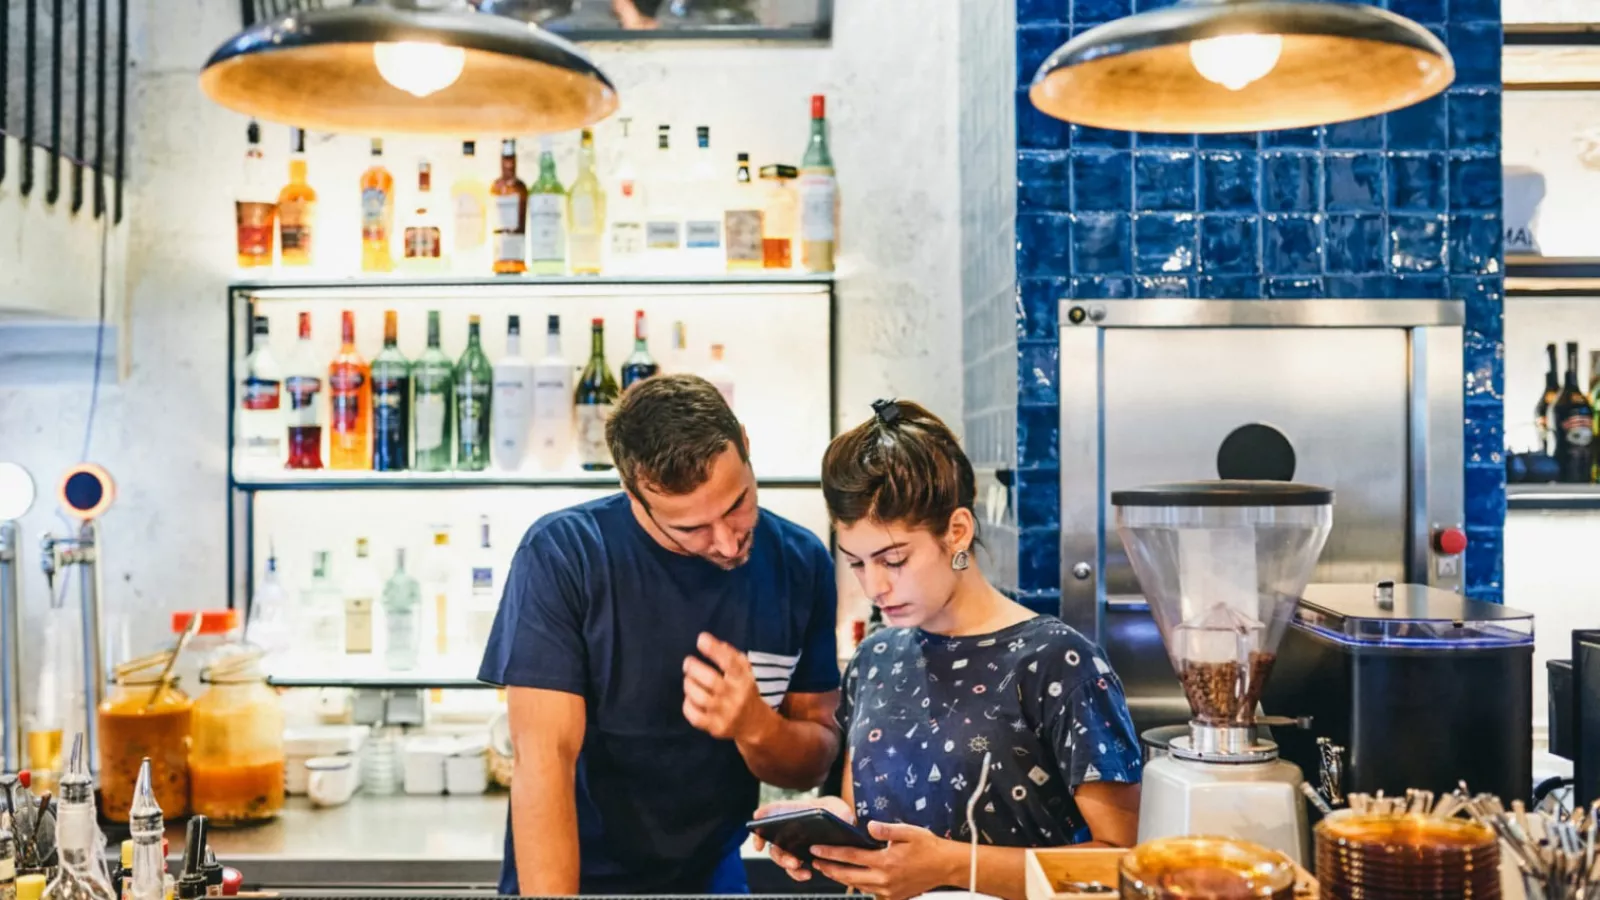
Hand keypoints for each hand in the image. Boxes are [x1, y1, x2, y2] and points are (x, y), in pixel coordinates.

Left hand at [683, 633, 768, 740]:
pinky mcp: (716, 728)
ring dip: (689, 684)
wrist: (755, 724)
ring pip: (700, 697)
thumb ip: (728, 654)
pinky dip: (687, 705)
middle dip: (694, 668)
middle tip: (688, 662)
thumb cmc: (744, 690)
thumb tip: (704, 639)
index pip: (729, 662)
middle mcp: (736, 696)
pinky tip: (690, 698)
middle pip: (711, 680)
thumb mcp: (744, 670)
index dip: (713, 649)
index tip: (701, 639)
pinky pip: (695, 716)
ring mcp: (726, 714)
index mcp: (744, 679)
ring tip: (688, 679)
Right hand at [749, 796, 855, 882]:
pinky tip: (808, 874)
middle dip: (779, 854)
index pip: (771, 813)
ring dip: (787, 866)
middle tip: (793, 861)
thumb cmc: (837, 812)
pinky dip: (797, 873)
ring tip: (801, 870)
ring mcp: (792, 844)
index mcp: (793, 812)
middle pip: (774, 841)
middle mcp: (788, 829)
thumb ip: (836, 812)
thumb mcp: (838, 808)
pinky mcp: (799, 857)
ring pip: (781, 857)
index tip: (758, 828)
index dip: (762, 818)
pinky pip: (792, 868)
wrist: (845, 826)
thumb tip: (832, 818)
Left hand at [811, 821, 958, 899]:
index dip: (831, 853)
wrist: (945, 866)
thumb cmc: (928, 846)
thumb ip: (886, 830)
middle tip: (815, 862)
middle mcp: (884, 879)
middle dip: (829, 869)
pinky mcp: (893, 896)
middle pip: (848, 876)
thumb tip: (869, 826)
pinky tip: (852, 878)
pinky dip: (857, 885)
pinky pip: (869, 892)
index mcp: (885, 862)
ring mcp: (888, 891)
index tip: (816, 850)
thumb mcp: (908, 831)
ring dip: (841, 878)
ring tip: (828, 869)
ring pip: (857, 886)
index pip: (850, 857)